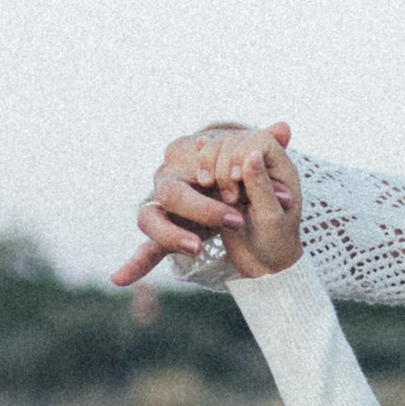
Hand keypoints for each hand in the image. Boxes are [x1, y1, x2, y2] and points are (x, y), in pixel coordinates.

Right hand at [112, 122, 294, 285]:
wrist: (245, 213)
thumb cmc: (249, 183)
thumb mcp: (263, 169)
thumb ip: (267, 147)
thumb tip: (285, 127)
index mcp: (186, 157)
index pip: (188, 163)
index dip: (210, 173)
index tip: (234, 187)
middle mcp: (168, 180)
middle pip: (170, 192)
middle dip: (202, 207)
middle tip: (234, 219)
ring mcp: (161, 209)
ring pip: (150, 219)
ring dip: (172, 234)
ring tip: (197, 248)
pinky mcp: (163, 237)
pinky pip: (145, 250)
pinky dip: (133, 265)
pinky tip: (119, 279)